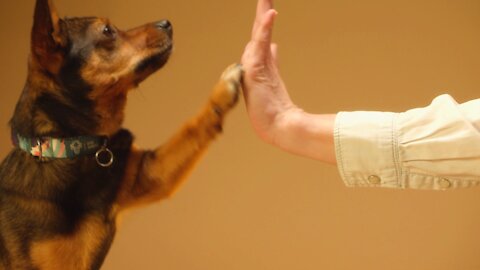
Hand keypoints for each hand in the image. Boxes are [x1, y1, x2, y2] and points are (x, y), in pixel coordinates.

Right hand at [241, 0, 336, 163]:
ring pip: (257, 37)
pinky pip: (259, 47)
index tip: (268, 6)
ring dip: (262, 16)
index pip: (261, 37)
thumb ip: (272, 61)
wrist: (277, 126)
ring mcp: (252, 68)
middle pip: (257, 32)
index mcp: (260, 64)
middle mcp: (254, 64)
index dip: (264, 21)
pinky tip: (271, 15)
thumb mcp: (274, 79)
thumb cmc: (276, 109)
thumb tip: (273, 46)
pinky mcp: (254, 73)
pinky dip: (264, 30)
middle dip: (261, 12)